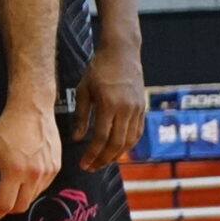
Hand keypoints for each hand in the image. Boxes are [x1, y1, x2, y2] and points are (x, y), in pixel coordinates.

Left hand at [0, 101, 59, 220]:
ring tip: (10, 185)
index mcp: (15, 171)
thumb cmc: (9, 127)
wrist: (32, 110)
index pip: (4, 204)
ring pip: (32, 198)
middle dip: (7, 209)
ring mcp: (47, 172)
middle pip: (20, 206)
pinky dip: (31, 188)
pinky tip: (23, 178)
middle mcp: (34, 174)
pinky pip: (43, 187)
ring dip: (20, 198)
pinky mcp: (56, 168)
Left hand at [71, 45, 145, 170]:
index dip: (92, 154)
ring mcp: (137, 109)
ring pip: (129, 141)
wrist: (122, 53)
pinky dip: (128, 145)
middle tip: (92, 167)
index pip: (101, 138)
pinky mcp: (142, 108)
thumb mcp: (83, 90)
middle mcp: (126, 109)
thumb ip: (81, 116)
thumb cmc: (99, 69)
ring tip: (103, 162)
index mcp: (109, 104)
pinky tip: (117, 150)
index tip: (84, 164)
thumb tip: (77, 139)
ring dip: (116, 155)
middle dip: (103, 159)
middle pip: (116, 144)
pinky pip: (137, 133)